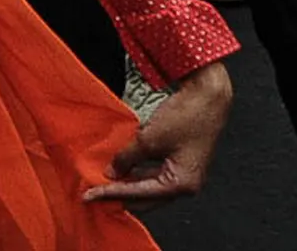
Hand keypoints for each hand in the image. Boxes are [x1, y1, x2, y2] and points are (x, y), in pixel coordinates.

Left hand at [89, 60, 230, 202]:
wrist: (207, 98)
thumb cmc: (186, 118)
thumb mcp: (148, 139)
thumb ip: (127, 158)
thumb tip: (112, 172)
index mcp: (182, 184)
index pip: (140, 194)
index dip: (112, 193)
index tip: (90, 195)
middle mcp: (186, 185)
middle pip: (147, 198)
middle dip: (120, 195)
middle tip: (94, 193)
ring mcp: (184, 174)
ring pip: (149, 187)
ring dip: (128, 184)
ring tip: (104, 181)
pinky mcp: (181, 163)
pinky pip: (154, 174)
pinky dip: (137, 173)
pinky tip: (121, 168)